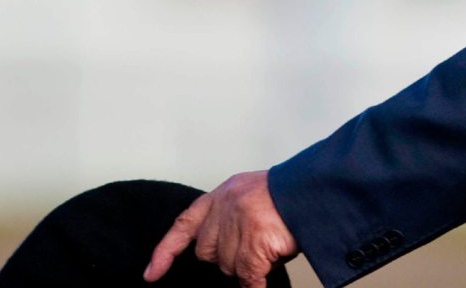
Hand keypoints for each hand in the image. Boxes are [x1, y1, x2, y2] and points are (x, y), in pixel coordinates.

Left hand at [143, 170, 297, 287]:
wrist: (315, 188)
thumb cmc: (290, 190)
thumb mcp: (250, 191)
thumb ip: (230, 214)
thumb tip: (221, 246)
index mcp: (222, 194)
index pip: (184, 224)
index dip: (166, 251)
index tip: (151, 274)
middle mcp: (224, 211)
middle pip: (208, 252)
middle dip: (228, 254)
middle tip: (257, 239)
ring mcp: (237, 232)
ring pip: (230, 268)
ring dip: (250, 263)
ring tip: (274, 241)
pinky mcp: (253, 251)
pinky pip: (248, 281)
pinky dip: (254, 285)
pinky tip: (258, 283)